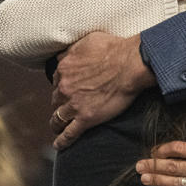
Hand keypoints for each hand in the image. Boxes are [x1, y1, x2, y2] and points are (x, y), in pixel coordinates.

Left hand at [50, 32, 154, 149]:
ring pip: (58, 117)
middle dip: (60, 102)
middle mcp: (64, 87)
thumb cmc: (114, 49)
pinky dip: (62, 141)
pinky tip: (58, 145)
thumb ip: (72, 49)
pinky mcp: (86, 118)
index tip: (67, 89)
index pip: (56, 80)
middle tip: (67, 106)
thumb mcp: (87, 41)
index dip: (62, 85)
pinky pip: (69, 133)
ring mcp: (74, 104)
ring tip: (57, 127)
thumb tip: (64, 54)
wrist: (130, 64)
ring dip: (57, 122)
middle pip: (56, 99)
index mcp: (64, 68)